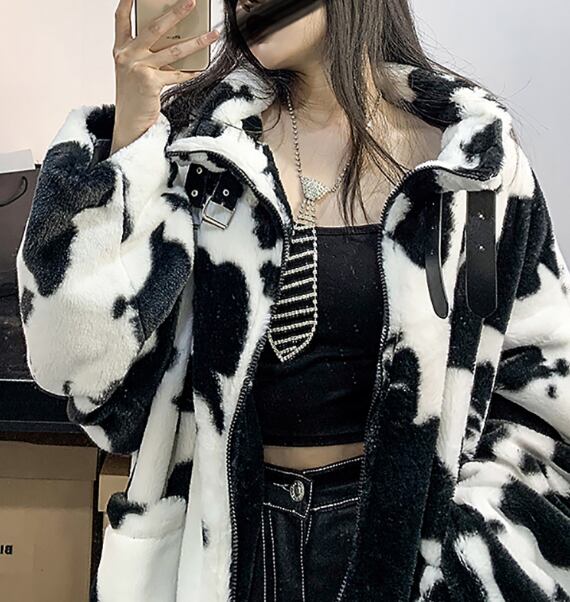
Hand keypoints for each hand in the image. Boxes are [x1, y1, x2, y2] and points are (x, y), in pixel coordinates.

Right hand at [110, 0, 219, 153]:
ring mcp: (137, 68)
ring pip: (173, 50)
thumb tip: (173, 42)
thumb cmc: (134, 96)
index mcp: (121, 49)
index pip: (121, 18)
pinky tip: (202, 68)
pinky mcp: (150, 82)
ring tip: (212, 34)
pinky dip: (190, 72)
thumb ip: (145, 55)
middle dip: (175, 13)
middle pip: (154, 28)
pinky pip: (176, 74)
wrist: (129, 122)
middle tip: (192, 3)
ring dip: (196, 42)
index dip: (128, 1)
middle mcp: (127, 55)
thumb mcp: (132, 71)